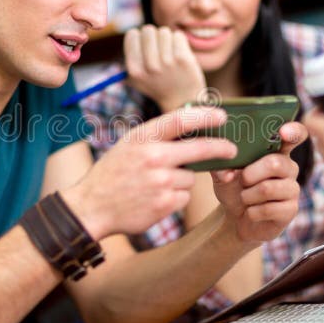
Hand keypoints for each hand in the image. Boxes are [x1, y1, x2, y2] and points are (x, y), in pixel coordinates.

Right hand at [63, 107, 236, 238]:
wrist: (91, 206)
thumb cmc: (113, 172)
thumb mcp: (129, 144)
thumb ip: (157, 135)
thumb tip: (194, 127)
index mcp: (143, 137)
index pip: (181, 120)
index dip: (206, 116)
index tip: (222, 116)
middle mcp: (154, 157)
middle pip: (200, 150)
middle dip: (220, 148)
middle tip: (232, 149)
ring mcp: (160, 181)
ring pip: (191, 177)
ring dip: (182, 180)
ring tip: (156, 184)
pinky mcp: (165, 203)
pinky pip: (184, 196)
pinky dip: (175, 197)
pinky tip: (155, 198)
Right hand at [124, 25, 206, 111]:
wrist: (182, 100)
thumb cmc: (158, 84)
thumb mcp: (137, 78)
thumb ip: (130, 58)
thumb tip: (132, 34)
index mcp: (134, 70)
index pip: (132, 34)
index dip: (139, 36)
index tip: (145, 45)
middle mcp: (149, 66)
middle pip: (148, 30)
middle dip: (154, 36)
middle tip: (159, 48)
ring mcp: (167, 62)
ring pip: (164, 32)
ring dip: (167, 39)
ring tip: (170, 53)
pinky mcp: (183, 59)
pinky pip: (178, 36)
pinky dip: (179, 42)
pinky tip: (179, 54)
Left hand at [210, 122, 306, 243]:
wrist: (236, 218)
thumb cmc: (234, 188)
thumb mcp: (223, 174)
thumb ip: (222, 166)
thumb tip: (226, 171)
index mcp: (276, 151)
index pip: (294, 135)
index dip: (293, 131)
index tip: (283, 131)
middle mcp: (289, 167)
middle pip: (275, 163)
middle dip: (249, 174)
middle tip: (242, 181)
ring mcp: (292, 188)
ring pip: (267, 188)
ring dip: (247, 196)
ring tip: (245, 198)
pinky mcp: (291, 209)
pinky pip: (268, 209)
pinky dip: (252, 212)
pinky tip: (252, 212)